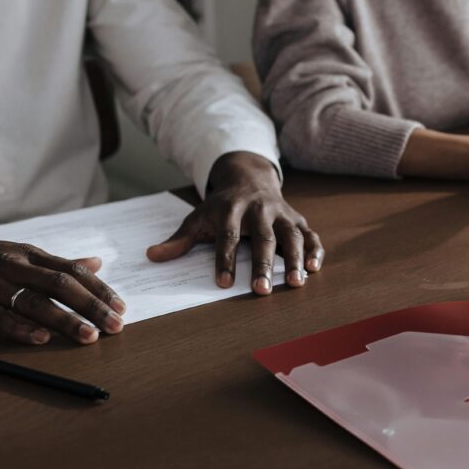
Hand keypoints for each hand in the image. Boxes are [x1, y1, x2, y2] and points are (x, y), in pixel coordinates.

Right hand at [0, 243, 124, 344]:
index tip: (121, 307)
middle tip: (115, 325)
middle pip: (60, 286)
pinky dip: (21, 330)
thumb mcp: (22, 255)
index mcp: (30, 255)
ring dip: (65, 321)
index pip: (73, 271)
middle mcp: (13, 268)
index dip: (99, 290)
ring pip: (34, 303)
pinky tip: (42, 339)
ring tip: (89, 336)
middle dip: (91, 306)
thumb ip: (59, 263)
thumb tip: (97, 263)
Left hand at [146, 152, 324, 295]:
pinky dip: (315, 251)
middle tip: (262, 291)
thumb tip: (153, 256)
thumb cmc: (223, 205)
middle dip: (263, 264)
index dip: (226, 259)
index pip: (228, 235)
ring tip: (295, 283)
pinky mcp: (297, 219)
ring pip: (291, 236)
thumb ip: (180, 238)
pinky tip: (315, 269)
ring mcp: (282, 213)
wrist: (250, 177)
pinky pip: (310, 234)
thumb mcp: (199, 216)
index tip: (224, 283)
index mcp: (232, 209)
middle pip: (263, 238)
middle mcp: (260, 209)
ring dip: (295, 259)